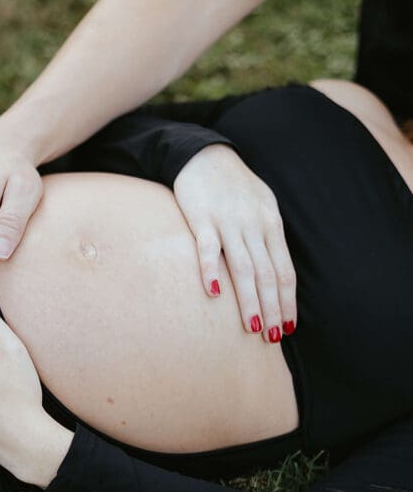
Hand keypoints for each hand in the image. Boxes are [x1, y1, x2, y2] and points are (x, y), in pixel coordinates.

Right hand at [173, 144, 296, 342]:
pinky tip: (214, 293)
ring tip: (252, 328)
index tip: (289, 326)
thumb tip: (278, 271)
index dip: (288, 300)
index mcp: (271, 224)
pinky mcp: (202, 219)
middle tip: (273, 337)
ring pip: (243, 267)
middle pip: (267, 274)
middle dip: (273, 308)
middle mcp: (254, 225)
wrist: (204, 154)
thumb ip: (269, 236)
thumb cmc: (235, 185)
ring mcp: (228, 222)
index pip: (284, 269)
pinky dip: (211, 271)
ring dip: (249, 300)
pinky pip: (208, 248)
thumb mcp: (262, 205)